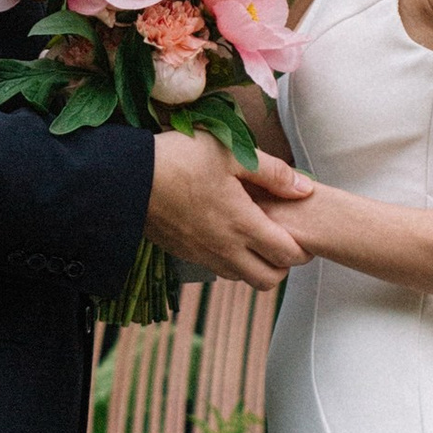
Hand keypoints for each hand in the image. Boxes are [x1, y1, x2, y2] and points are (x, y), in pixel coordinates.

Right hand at [144, 132, 311, 288]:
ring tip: (255, 236)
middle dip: (283, 265)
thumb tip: (306, 189)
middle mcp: (225, 249)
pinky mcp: (185, 255)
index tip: (303, 233)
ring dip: (256, 264)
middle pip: (269, 280)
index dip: (303, 249)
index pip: (288, 256)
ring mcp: (203, 256)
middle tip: (282, 239)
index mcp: (242, 224)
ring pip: (242, 278)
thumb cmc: (181, 159)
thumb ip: (273, 173)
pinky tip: (228, 234)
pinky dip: (232, 261)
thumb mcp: (231, 153)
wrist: (126, 179)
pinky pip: (219, 270)